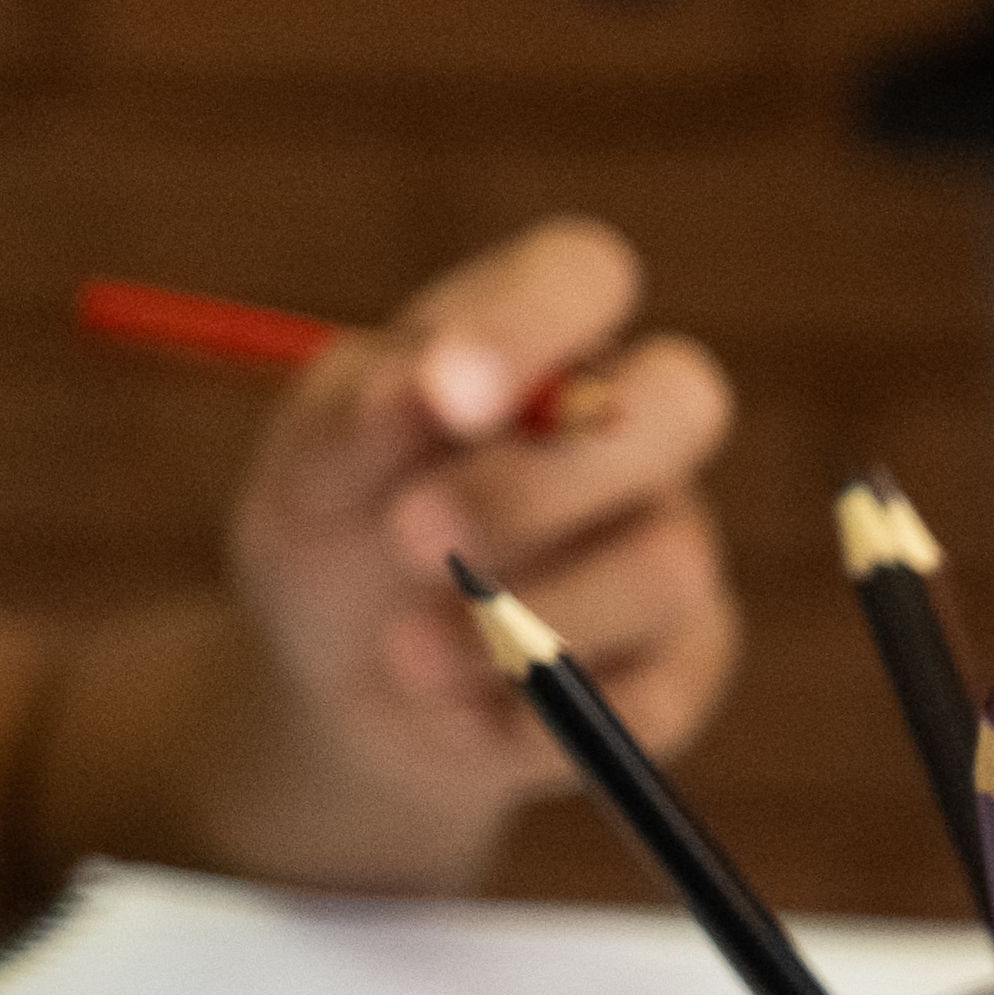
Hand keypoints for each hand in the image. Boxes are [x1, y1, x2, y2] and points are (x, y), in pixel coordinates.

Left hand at [169, 217, 740, 888]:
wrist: (344, 689)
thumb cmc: (332, 541)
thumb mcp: (307, 473)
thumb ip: (356, 421)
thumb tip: (422, 396)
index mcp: (542, 346)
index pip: (584, 275)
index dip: (533, 321)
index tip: (448, 394)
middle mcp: (635, 433)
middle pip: (682, 402)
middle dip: (546, 476)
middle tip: (412, 536)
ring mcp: (673, 546)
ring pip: (668, 564)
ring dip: (525, 618)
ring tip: (403, 658)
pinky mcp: (686, 667)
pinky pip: (654, 695)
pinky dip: (543, 716)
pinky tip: (462, 718)